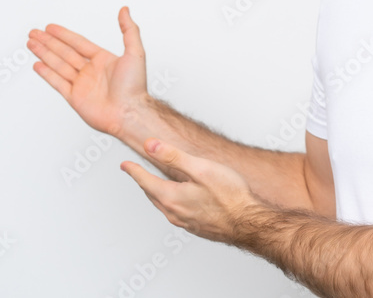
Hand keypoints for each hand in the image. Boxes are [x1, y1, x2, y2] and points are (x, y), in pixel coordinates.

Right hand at [27, 6, 149, 136]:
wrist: (128, 113)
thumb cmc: (135, 86)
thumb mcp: (136, 52)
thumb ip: (129, 30)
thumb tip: (125, 10)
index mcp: (103, 60)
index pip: (78, 43)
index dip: (63, 34)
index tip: (50, 27)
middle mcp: (91, 71)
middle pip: (64, 52)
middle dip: (48, 42)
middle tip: (34, 32)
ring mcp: (81, 85)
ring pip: (58, 65)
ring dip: (44, 54)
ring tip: (31, 43)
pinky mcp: (74, 98)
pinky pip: (57, 83)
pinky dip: (46, 73)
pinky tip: (37, 64)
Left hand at [121, 139, 257, 243]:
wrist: (248, 223)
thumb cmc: (230, 196)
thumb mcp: (200, 168)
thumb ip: (173, 156)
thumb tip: (150, 145)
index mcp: (171, 197)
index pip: (145, 181)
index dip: (134, 170)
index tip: (125, 165)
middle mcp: (174, 213)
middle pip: (152, 194)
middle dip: (144, 181)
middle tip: (137, 172)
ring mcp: (185, 222)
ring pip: (164, 205)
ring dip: (157, 192)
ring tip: (155, 184)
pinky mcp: (196, 227)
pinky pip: (176, 212)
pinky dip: (171, 202)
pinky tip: (181, 198)